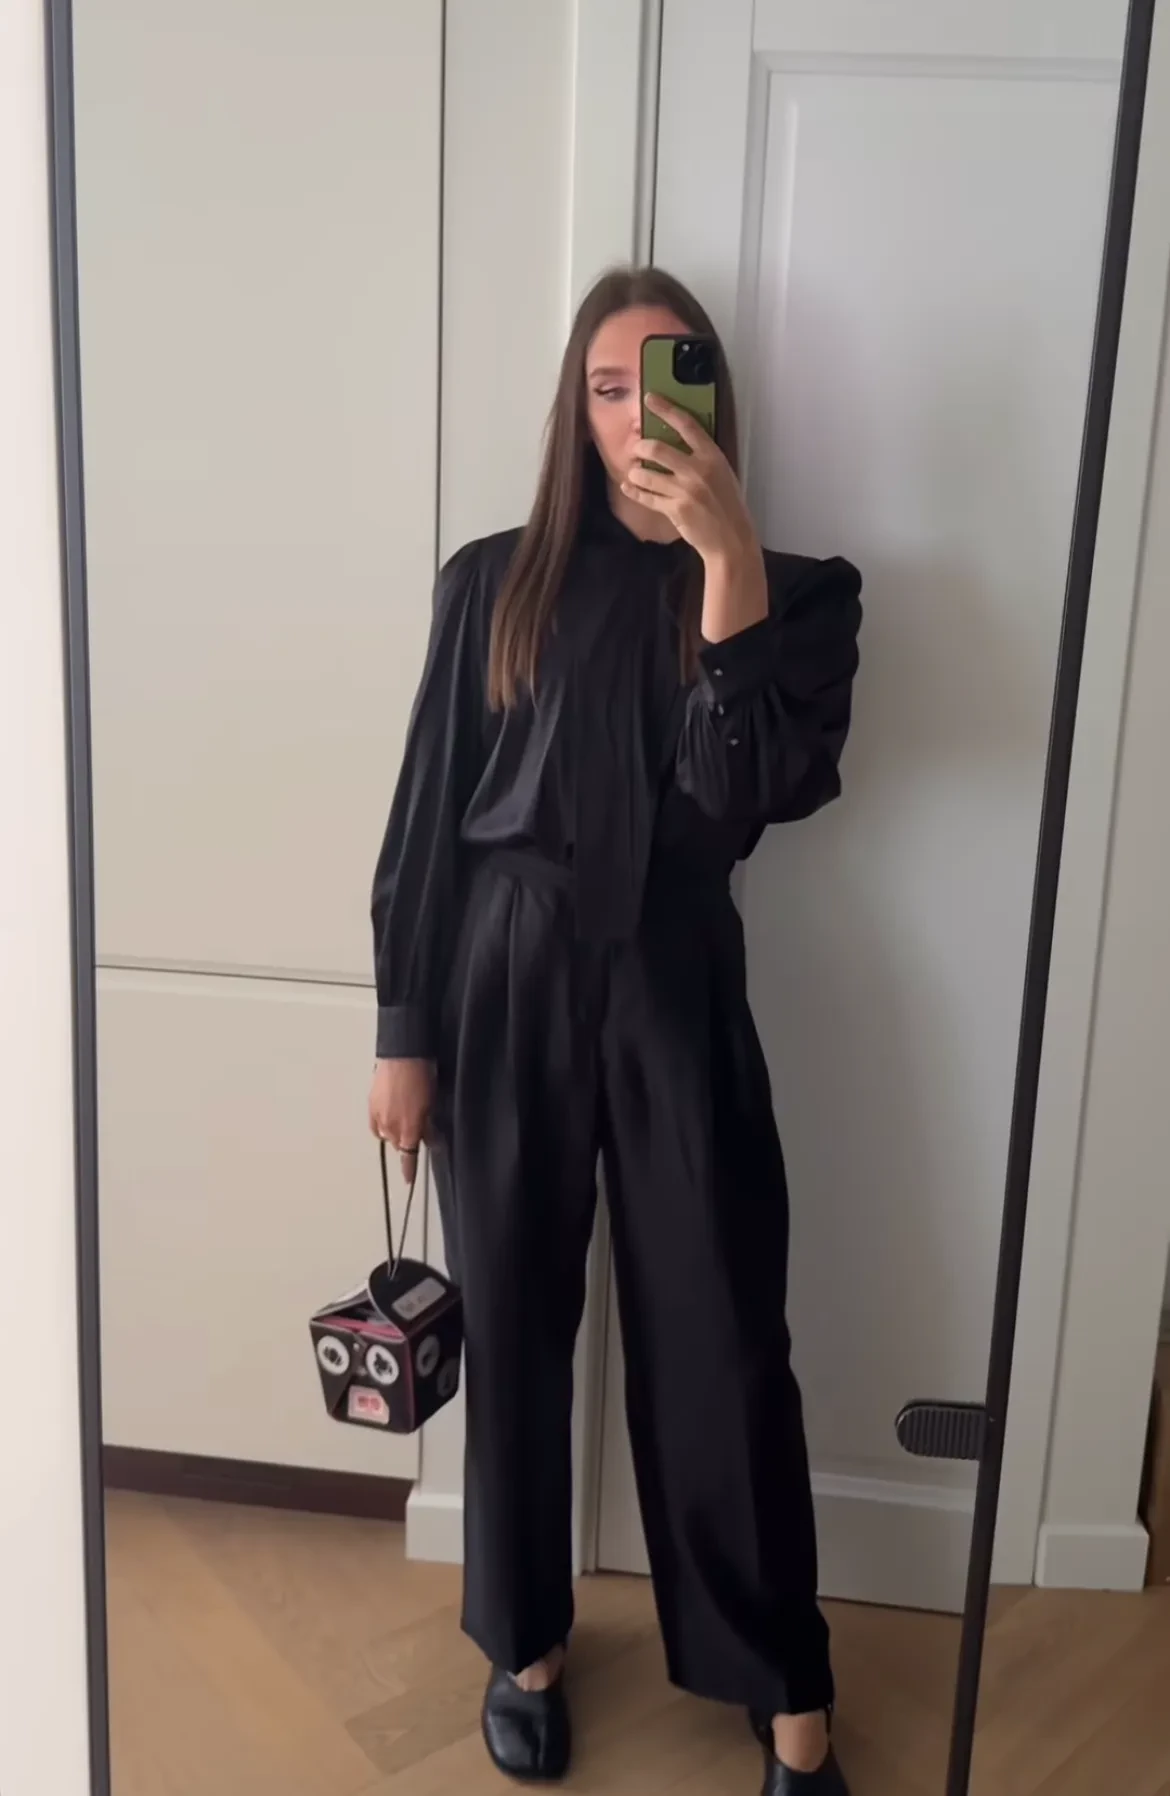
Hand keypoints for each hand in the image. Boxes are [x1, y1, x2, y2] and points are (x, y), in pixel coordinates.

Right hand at [369, 1058, 434, 1182]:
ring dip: (395, 1133)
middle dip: (407, 1143)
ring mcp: (379, 1115)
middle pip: (398, 1145)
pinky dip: (381, 1127)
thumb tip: (428, 1139)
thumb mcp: (431, 1103)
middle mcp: (392, 1125)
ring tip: (402, 1122)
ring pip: (387, 1135)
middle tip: (416, 1133)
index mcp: (409, 1127)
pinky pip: (375, 1125)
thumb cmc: (423, 1075)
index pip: (408, 1155)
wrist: (404, 1055)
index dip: (408, 1170)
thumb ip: (427, 1124)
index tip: (408, 1180)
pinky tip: (385, 1123)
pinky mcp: (371, 1105)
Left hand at [622, 393, 758, 564]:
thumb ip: (703, 458)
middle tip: (637, 449)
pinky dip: (634, 491)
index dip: (666, 409)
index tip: (650, 398)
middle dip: (641, 447)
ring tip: (634, 472)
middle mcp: (697, 470)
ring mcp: (685, 491)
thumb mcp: (723, 474)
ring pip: (647, 474)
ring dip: (635, 472)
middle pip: (658, 448)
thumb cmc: (728, 505)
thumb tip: (678, 442)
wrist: (731, 539)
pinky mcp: (675, 510)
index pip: (687, 425)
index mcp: (712, 456)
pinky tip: (628, 487)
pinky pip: (647, 497)